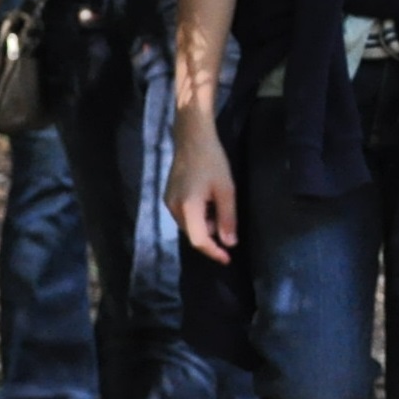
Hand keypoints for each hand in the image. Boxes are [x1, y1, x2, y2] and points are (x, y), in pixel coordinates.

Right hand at [166, 116, 239, 264]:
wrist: (192, 139)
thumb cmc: (213, 162)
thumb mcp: (226, 190)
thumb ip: (227, 218)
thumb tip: (229, 243)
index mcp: (188, 207)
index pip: (199, 240)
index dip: (213, 252)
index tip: (227, 259)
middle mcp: (173, 208)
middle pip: (193, 234)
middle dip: (211, 237)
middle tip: (228, 227)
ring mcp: (168, 202)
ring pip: (188, 226)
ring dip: (205, 226)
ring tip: (220, 208)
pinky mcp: (168, 196)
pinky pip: (184, 215)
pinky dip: (198, 217)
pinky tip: (209, 203)